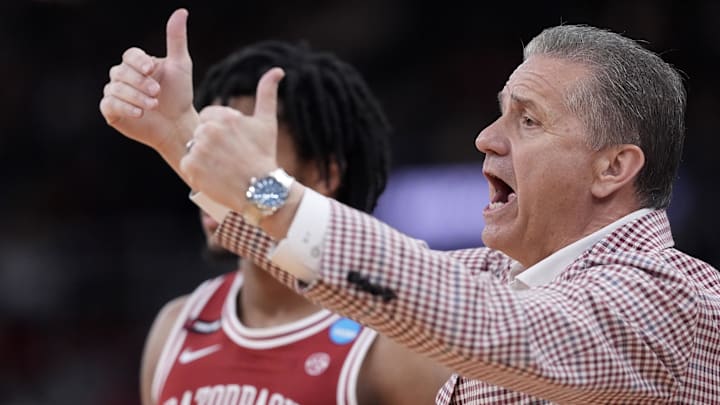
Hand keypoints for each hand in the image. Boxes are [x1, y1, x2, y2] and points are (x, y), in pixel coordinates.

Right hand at [99, 8, 196, 153]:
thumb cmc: (180, 94)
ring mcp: (116, 94)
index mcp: (138, 64)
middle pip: (121, 72)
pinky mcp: (112, 112)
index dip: (139, 62)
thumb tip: (181, 12)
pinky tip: (140, 113)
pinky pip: (110, 105)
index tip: (152, 68)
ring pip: (115, 89)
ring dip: (135, 96)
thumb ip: (176, 40)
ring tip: (153, 104)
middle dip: (139, 82)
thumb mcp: (181, 66)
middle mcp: (123, 77)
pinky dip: (125, 108)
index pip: (130, 56)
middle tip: (157, 92)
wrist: (178, 124)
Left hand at [180, 68, 284, 212]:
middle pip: (200, 133)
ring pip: (193, 148)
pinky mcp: (191, 167)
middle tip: (228, 158)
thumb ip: (267, 93)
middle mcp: (209, 130)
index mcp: (225, 117)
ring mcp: (198, 149)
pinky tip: (214, 176)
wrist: (262, 190)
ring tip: (222, 168)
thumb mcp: (266, 122)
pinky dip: (198, 172)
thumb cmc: (264, 155)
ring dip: (204, 157)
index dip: (220, 132)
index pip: (209, 117)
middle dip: (211, 144)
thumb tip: (277, 70)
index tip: (233, 145)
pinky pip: (188, 165)